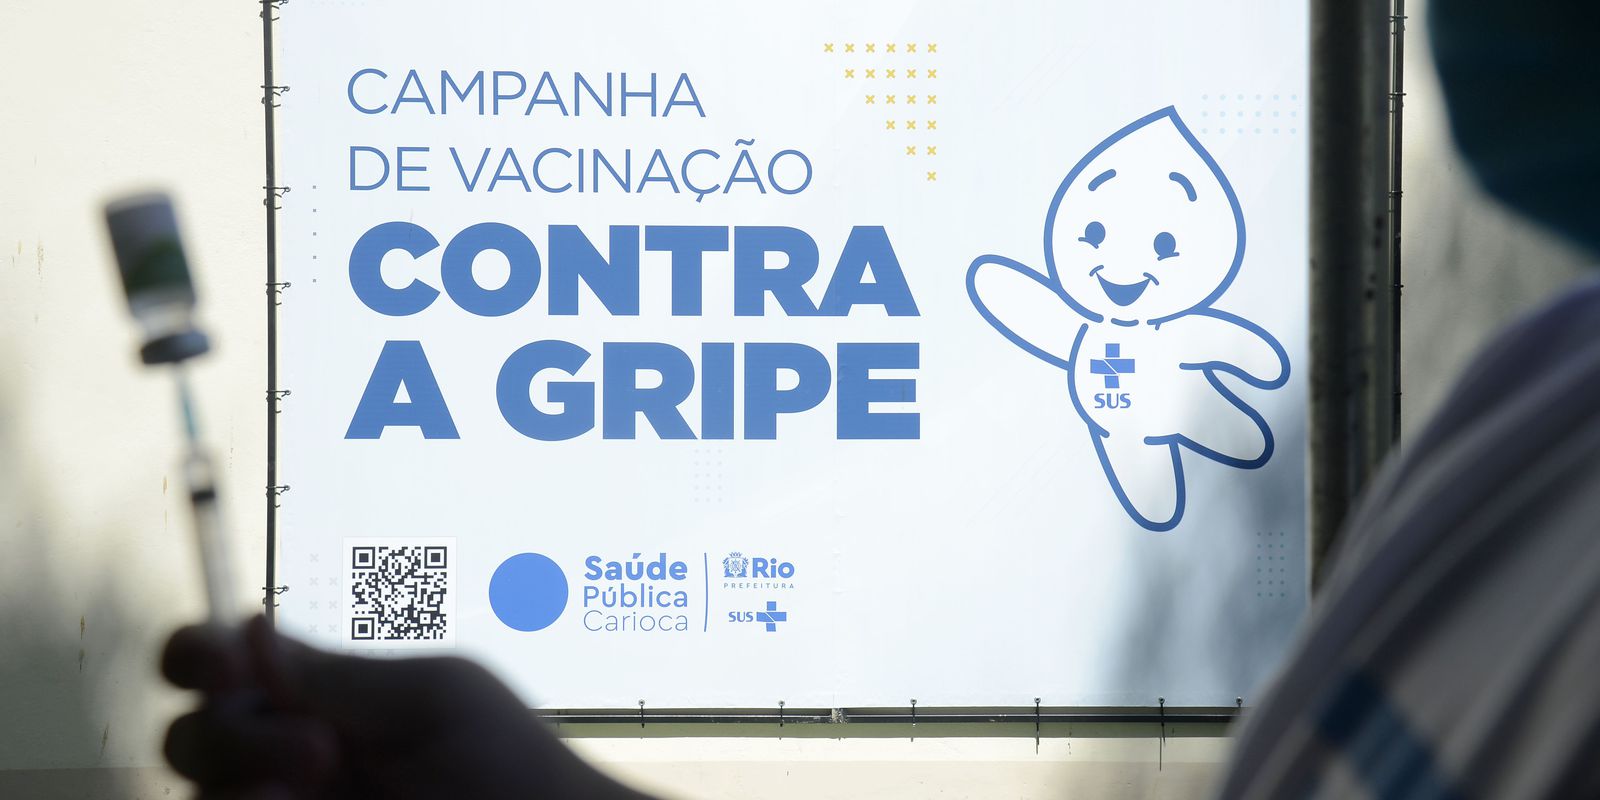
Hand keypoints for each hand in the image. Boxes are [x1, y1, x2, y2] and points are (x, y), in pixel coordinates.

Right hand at [161, 616, 649, 798]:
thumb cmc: (511, 766)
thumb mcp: (436, 699)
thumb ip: (340, 675)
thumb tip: (249, 630)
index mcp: (316, 696)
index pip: (214, 662)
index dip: (196, 655)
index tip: (222, 665)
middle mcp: (285, 756)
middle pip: (192, 737)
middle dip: (233, 737)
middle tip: (322, 751)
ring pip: (202, 795)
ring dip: (242, 781)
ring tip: (320, 785)